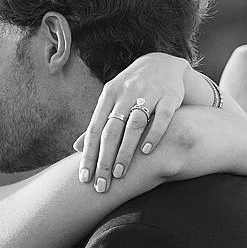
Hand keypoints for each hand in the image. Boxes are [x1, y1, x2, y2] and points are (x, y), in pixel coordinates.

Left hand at [76, 53, 189, 191]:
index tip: (84, 178)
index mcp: (109, 95)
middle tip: (101, 184)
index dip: (89, 155)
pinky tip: (146, 152)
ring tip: (119, 173)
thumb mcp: (112, 102)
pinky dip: (153, 134)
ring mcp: (149, 92)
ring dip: (125, 151)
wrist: (163, 63)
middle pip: (112, 130)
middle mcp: (126, 93)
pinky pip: (161, 117)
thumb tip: (76, 148)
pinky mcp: (170, 95)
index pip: (95, 129)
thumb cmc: (132, 90)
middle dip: (104, 160)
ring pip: (134, 125)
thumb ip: (98, 124)